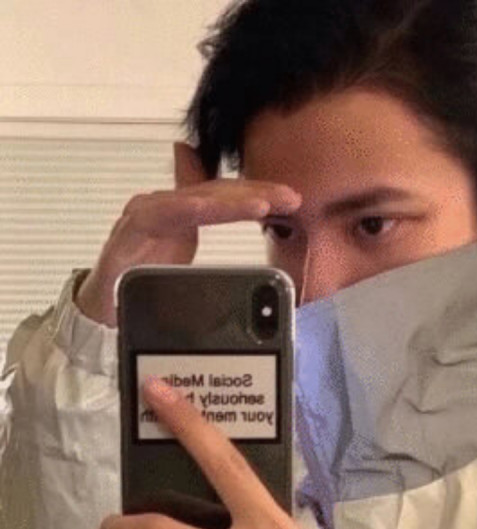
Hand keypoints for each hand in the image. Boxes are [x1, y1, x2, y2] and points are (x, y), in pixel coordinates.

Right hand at [75, 143, 301, 327]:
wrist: (103, 307)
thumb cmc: (145, 279)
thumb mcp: (191, 259)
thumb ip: (213, 243)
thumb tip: (240, 225)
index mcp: (183, 212)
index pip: (227, 196)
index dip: (259, 192)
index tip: (292, 199)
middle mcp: (165, 206)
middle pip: (216, 193)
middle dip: (254, 193)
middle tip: (289, 198)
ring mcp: (146, 216)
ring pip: (193, 201)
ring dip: (229, 201)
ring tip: (261, 203)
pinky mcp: (129, 231)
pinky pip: (158, 216)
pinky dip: (181, 209)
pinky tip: (203, 206)